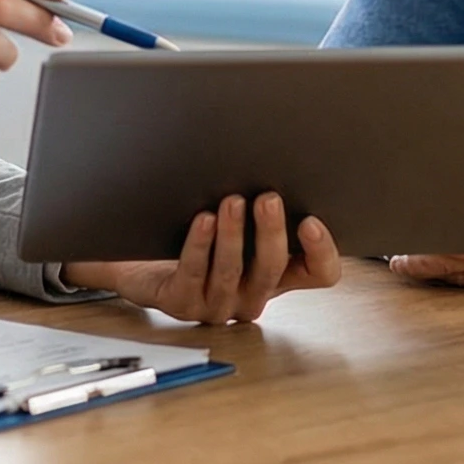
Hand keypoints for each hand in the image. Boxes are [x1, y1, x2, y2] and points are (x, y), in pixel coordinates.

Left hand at [63, 193, 343, 324]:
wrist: (142, 262)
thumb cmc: (199, 235)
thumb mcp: (239, 224)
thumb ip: (261, 208)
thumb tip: (275, 158)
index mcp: (276, 275)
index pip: (319, 274)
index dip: (322, 252)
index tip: (311, 220)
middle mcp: (251, 295)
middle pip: (272, 271)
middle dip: (271, 233)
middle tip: (268, 199)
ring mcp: (216, 304)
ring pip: (231, 272)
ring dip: (233, 236)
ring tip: (232, 202)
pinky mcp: (181, 304)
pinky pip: (193, 275)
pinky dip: (199, 245)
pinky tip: (202, 219)